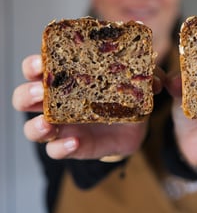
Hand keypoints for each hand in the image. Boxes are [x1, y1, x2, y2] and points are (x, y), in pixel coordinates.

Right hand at [12, 55, 162, 159]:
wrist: (134, 128)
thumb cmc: (127, 97)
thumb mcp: (136, 81)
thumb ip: (146, 73)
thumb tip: (154, 72)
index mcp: (69, 80)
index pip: (40, 69)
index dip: (35, 65)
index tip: (42, 62)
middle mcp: (59, 102)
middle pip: (26, 97)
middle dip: (28, 93)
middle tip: (43, 90)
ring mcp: (63, 127)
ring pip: (33, 127)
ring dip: (36, 124)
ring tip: (50, 122)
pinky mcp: (73, 147)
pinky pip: (57, 150)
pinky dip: (61, 148)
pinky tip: (75, 142)